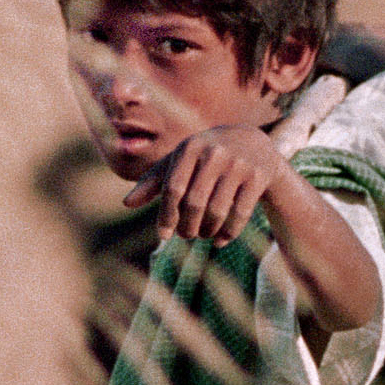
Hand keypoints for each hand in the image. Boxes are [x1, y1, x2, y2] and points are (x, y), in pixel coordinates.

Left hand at [123, 124, 286, 246]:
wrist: (252, 143)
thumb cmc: (204, 157)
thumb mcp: (179, 163)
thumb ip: (153, 182)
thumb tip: (126, 203)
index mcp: (190, 147)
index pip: (172, 188)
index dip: (166, 215)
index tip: (164, 235)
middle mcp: (214, 152)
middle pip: (194, 202)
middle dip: (187, 226)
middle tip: (186, 235)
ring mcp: (238, 164)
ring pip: (218, 211)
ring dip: (207, 231)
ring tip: (202, 235)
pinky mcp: (258, 176)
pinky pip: (240, 214)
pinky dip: (228, 233)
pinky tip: (221, 241)